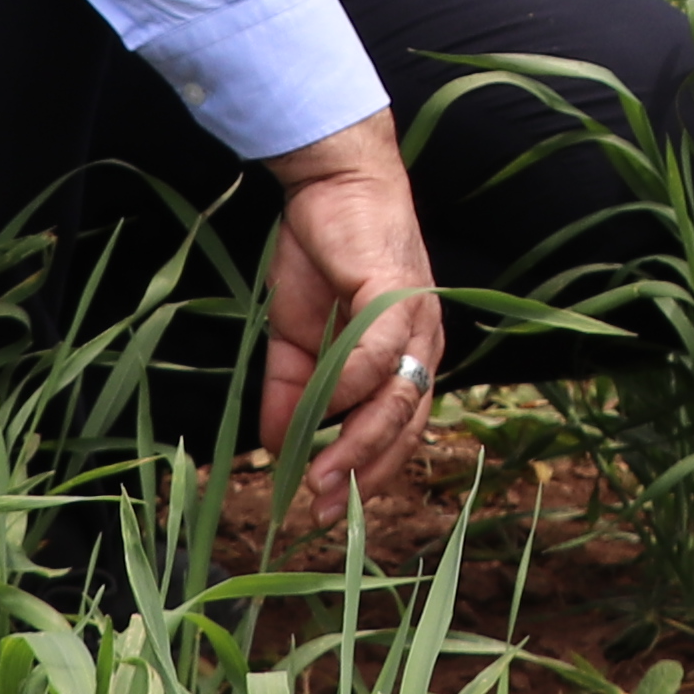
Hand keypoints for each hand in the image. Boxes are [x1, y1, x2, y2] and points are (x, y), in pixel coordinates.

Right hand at [243, 114, 443, 544]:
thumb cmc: (320, 255)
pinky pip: (381, 351)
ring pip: (400, 399)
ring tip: (319, 475)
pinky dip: (352, 384)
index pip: (397, 432)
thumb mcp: (293, 338)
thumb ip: (289, 391)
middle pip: (406, 426)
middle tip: (321, 508)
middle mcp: (422, 346)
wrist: (329, 183)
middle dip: (363, 473)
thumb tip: (272, 449)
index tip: (323, 510)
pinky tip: (322, 407)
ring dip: (359, 442)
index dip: (364, 474)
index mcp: (403, 360)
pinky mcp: (397, 293)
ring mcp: (415, 321)